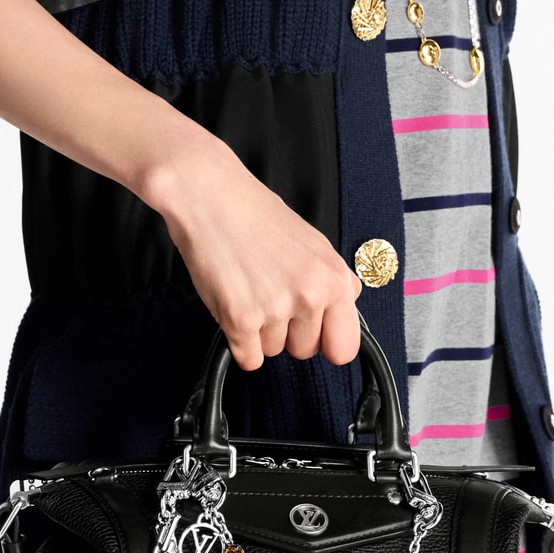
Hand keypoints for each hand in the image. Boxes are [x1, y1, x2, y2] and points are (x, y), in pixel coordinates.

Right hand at [147, 135, 362, 371]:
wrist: (209, 194)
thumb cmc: (254, 212)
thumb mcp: (312, 243)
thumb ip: (331, 283)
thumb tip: (340, 318)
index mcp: (334, 277)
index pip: (344, 346)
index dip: (326, 341)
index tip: (315, 335)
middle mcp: (310, 295)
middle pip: (304, 350)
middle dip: (287, 331)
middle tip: (269, 292)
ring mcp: (275, 309)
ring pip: (272, 351)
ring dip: (258, 330)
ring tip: (248, 286)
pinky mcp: (240, 319)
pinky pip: (247, 359)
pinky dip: (237, 340)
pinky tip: (233, 303)